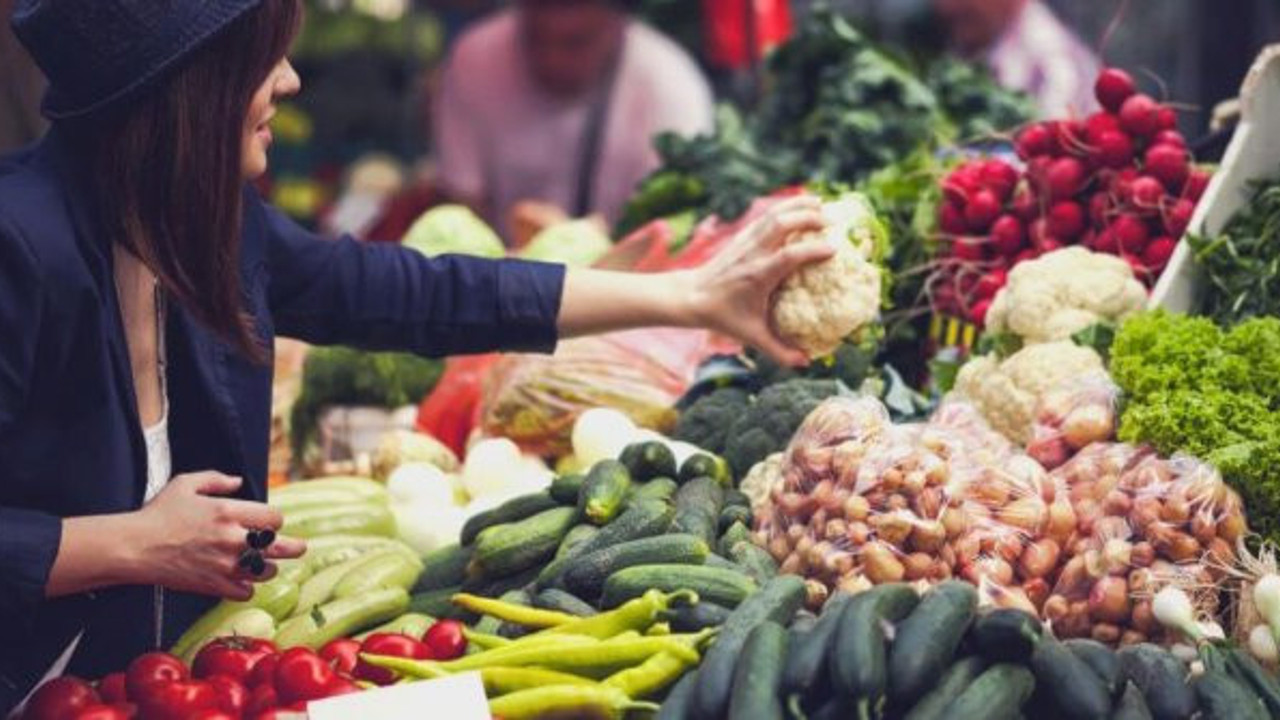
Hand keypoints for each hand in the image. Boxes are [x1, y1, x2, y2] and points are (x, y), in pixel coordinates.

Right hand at [126, 473, 305, 599]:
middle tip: (300, 548)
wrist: (134, 547)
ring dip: (267, 567)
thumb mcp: (186, 484)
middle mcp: (232, 539)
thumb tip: (239, 482)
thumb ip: (216, 479)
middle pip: (280, 546)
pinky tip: (241, 581)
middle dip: (294, 547)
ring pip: (265, 571)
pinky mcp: (214, 586)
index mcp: (228, 512)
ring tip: (263, 564)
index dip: (275, 520)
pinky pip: (245, 592)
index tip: (270, 522)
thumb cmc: (158, 514)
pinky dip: (246, 588)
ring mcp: (225, 565)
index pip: (274, 518)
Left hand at [686, 196, 831, 365]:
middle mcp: (753, 254)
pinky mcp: (742, 236)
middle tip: (831, 221)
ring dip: (797, 206)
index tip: (834, 249)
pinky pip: (766, 216)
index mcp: (758, 275)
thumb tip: (805, 362)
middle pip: (781, 224)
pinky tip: (800, 206)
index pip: (788, 257)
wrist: (691, 296)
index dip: (811, 250)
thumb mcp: (751, 336)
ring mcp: (746, 241)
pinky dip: (785, 207)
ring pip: (773, 214)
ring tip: (821, 204)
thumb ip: (778, 351)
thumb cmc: (723, 316)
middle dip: (808, 217)